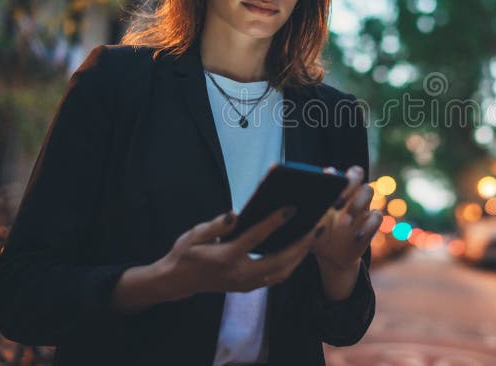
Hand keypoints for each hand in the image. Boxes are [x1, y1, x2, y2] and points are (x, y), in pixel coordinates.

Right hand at [157, 207, 317, 300]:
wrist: (177, 281)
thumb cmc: (186, 253)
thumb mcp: (195, 234)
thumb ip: (217, 225)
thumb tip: (237, 214)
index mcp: (226, 258)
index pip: (255, 238)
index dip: (274, 222)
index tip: (291, 209)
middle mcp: (239, 274)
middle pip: (279, 261)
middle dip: (301, 245)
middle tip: (317, 227)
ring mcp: (245, 284)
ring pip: (282, 272)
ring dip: (300, 255)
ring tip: (313, 236)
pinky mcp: (248, 287)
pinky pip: (276, 277)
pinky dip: (291, 263)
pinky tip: (299, 248)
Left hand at [311, 165, 383, 271]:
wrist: (331, 257)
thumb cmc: (317, 237)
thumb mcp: (308, 227)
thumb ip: (305, 216)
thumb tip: (295, 209)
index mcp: (332, 192)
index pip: (335, 173)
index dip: (333, 175)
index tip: (327, 181)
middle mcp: (348, 194)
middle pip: (356, 174)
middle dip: (350, 182)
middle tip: (339, 200)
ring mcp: (361, 208)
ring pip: (368, 189)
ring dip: (358, 202)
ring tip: (347, 218)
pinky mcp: (370, 224)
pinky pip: (376, 215)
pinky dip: (369, 225)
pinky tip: (356, 236)